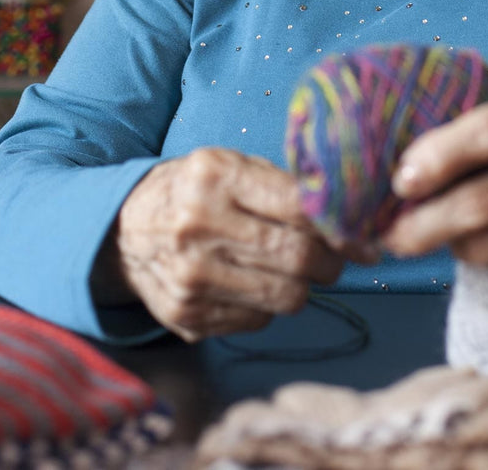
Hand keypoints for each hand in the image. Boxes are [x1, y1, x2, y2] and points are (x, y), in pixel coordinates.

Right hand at [113, 147, 348, 340]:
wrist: (124, 229)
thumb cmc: (196, 190)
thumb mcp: (233, 165)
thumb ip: (285, 186)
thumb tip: (350, 217)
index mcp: (216, 176)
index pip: (298, 207)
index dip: (341, 227)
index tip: (363, 240)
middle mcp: (199, 227)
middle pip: (297, 258)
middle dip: (332, 264)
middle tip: (337, 261)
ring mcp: (190, 278)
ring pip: (284, 298)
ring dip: (305, 287)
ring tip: (299, 272)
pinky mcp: (185, 317)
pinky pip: (257, 321)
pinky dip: (268, 305)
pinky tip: (256, 284)